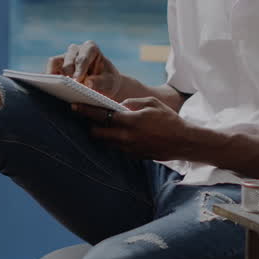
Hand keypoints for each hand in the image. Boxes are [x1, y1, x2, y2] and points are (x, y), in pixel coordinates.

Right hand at [47, 40, 123, 97]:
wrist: (104, 85)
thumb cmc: (108, 81)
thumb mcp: (110, 83)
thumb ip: (100, 82)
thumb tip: (87, 84)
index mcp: (90, 49)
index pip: (84, 55)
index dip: (80, 67)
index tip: (78, 80)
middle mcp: (76, 50)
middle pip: (68, 57)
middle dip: (69, 71)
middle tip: (69, 85)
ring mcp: (65, 59)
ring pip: (54, 62)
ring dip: (55, 74)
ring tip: (57, 87)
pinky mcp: (56, 69)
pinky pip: (49, 71)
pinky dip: (49, 79)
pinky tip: (50, 89)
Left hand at [73, 96, 191, 160]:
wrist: (183, 141)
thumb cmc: (169, 119)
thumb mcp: (151, 103)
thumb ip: (132, 103)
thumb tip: (119, 106)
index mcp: (130, 121)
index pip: (101, 115)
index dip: (86, 111)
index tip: (74, 106)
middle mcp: (127, 137)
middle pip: (97, 133)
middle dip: (90, 126)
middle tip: (87, 118)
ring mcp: (129, 149)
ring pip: (105, 143)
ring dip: (101, 135)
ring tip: (100, 127)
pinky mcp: (134, 156)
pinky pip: (117, 148)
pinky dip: (113, 141)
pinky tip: (116, 135)